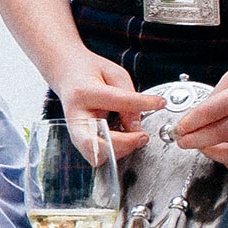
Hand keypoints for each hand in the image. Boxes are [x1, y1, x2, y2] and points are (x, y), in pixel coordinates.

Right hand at [50, 55, 164, 159]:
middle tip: (141, 136)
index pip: (119, 102)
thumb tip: (136, 126)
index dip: (144, 103)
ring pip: (97, 155)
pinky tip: (123, 138)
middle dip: (122, 145)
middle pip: (96, 144)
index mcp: (84, 93)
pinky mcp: (80, 141)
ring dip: (119, 149)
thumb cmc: (89, 72)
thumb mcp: (114, 74)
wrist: (67, 74)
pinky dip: (114, 150)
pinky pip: (98, 154)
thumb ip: (128, 97)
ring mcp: (75, 131)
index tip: (159, 103)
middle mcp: (76, 116)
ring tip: (134, 136)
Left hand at [171, 47, 227, 169]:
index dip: (191, 123)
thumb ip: (218, 94)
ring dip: (216, 153)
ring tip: (203, 146)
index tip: (180, 129)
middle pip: (222, 132)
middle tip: (183, 140)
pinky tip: (225, 151)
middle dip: (197, 139)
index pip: (212, 111)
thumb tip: (198, 116)